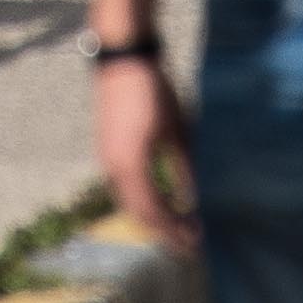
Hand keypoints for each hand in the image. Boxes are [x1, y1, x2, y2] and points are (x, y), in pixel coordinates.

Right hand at [91, 42, 188, 246]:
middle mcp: (113, 170)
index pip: (154, 212)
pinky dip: (141, 202)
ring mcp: (106, 161)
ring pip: (128, 203)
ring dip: (152, 217)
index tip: (195, 242)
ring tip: (177, 223)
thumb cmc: (153, 91)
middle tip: (189, 240)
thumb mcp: (175, 131)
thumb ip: (182, 168)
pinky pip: (122, 189)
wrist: (123, 61)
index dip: (174, 231)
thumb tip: (191, 201)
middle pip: (137, 214)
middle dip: (163, 230)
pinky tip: (160, 200)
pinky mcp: (107, 152)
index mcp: (130, 167)